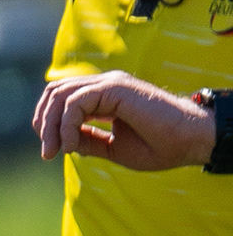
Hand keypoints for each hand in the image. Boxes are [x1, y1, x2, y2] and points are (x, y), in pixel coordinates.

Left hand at [36, 71, 216, 169]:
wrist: (193, 142)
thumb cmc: (161, 146)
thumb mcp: (114, 147)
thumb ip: (88, 140)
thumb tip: (62, 141)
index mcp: (104, 96)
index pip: (61, 99)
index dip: (49, 124)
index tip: (51, 152)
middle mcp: (104, 85)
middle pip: (54, 93)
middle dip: (44, 123)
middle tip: (48, 152)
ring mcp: (109, 83)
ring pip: (60, 95)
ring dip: (51, 125)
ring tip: (57, 150)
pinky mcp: (115, 87)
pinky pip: (75, 101)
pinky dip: (67, 124)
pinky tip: (72, 145)